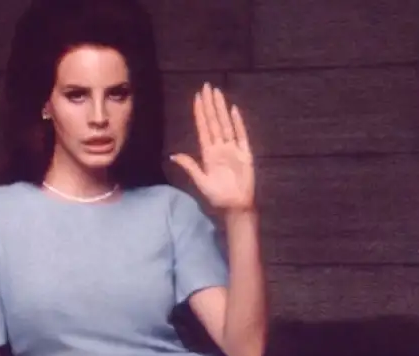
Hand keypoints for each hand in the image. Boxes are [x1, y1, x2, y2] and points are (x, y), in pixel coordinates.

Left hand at [171, 82, 254, 210]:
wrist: (236, 206)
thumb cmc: (218, 197)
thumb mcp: (201, 182)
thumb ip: (190, 166)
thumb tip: (173, 155)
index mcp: (208, 154)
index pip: (203, 128)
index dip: (200, 113)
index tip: (197, 97)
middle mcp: (220, 148)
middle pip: (214, 122)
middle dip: (210, 104)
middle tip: (207, 86)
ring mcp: (233, 149)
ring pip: (226, 125)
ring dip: (221, 109)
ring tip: (218, 93)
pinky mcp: (245, 154)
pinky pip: (241, 136)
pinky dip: (238, 123)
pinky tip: (233, 111)